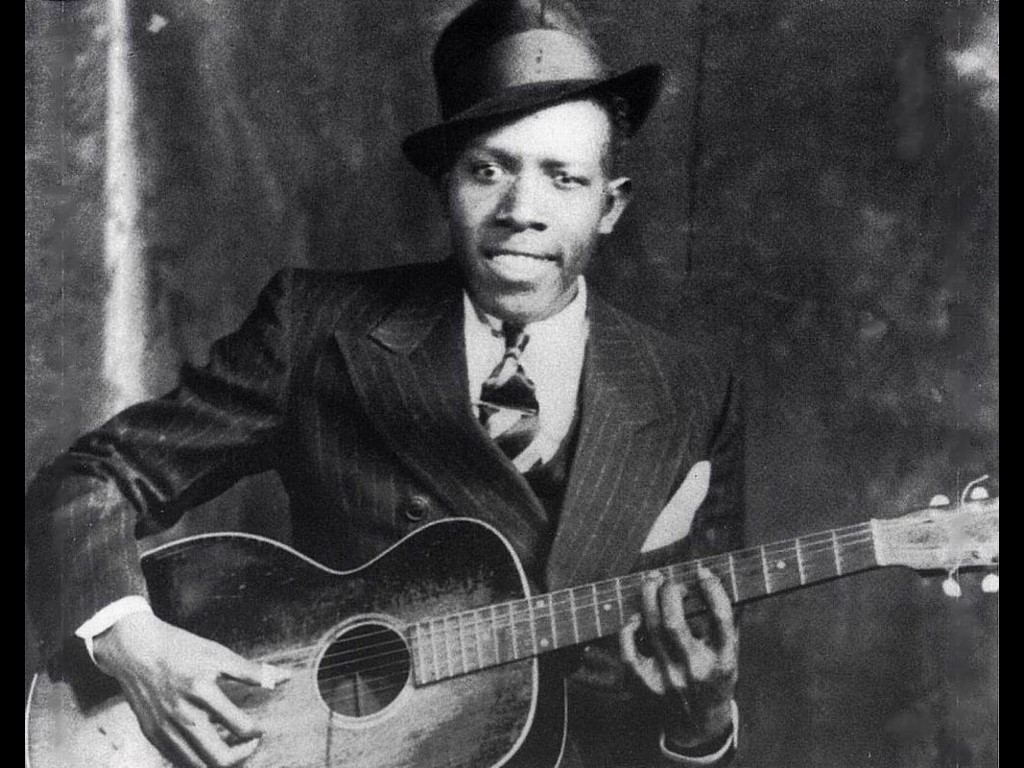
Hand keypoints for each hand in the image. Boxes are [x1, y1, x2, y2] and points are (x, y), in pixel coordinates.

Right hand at [92, 611, 290, 767]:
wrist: (135, 651)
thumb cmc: (179, 649)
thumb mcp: (219, 654)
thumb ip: (253, 671)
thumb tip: (285, 677)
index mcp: (202, 691)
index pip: (240, 726)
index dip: (256, 732)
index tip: (258, 728)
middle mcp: (183, 715)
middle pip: (218, 759)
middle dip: (242, 756)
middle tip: (249, 744)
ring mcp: (165, 729)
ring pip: (198, 766)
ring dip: (220, 762)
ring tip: (231, 746)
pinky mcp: (153, 736)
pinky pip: (178, 761)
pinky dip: (197, 760)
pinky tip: (207, 744)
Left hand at [619, 566, 737, 749]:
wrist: (698, 723)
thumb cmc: (715, 678)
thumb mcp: (732, 654)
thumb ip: (730, 620)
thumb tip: (723, 577)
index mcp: (723, 661)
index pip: (721, 618)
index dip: (712, 589)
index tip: (703, 572)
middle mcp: (695, 670)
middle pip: (675, 621)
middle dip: (670, 591)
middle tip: (672, 581)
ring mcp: (668, 679)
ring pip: (651, 628)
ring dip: (649, 597)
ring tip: (653, 581)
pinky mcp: (646, 685)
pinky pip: (629, 651)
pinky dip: (629, 629)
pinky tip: (637, 617)